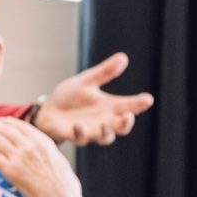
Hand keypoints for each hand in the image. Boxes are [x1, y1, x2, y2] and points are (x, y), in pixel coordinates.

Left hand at [0, 115, 86, 196]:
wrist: (58, 196)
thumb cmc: (61, 181)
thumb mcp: (56, 156)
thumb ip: (42, 147)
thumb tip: (32, 144)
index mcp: (41, 140)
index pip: (19, 125)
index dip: (6, 121)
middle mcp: (29, 146)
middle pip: (5, 130)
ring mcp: (18, 157)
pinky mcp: (10, 170)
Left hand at [34, 52, 153, 144]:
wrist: (49, 110)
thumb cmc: (71, 96)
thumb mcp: (87, 81)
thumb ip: (105, 72)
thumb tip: (123, 57)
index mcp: (109, 106)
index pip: (129, 106)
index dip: (139, 104)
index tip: (148, 99)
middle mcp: (104, 121)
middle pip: (122, 127)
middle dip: (126, 123)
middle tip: (128, 116)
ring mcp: (90, 130)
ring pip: (105, 138)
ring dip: (106, 133)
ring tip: (105, 125)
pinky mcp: (75, 136)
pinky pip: (80, 139)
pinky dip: (80, 133)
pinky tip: (77, 125)